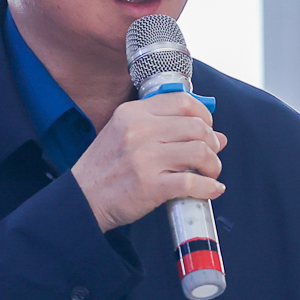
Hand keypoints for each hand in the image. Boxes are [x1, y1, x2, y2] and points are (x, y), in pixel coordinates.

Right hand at [71, 91, 227, 232]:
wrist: (82, 199)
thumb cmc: (105, 169)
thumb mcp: (125, 134)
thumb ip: (166, 130)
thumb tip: (218, 136)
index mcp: (132, 113)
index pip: (182, 101)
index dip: (204, 115)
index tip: (207, 128)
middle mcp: (139, 131)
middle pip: (197, 126)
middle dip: (212, 143)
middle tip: (210, 155)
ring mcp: (144, 158)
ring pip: (200, 151)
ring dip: (213, 165)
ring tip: (209, 173)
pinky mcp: (150, 185)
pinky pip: (192, 182)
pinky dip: (209, 187)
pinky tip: (212, 189)